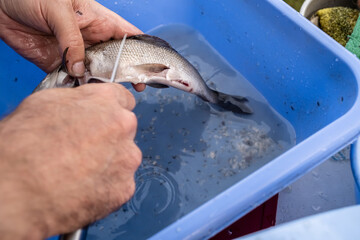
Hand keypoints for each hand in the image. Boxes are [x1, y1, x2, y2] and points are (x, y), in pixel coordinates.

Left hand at [0, 0, 144, 90]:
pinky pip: (71, 78)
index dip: (141, 51)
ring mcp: (74, 52)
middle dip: (124, 72)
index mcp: (98, 20)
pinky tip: (82, 94)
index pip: (127, 36)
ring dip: (99, 83)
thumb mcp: (59, 11)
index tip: (149, 67)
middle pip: (114, 58)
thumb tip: (80, 68)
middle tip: (133, 87)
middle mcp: (90, 38)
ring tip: (106, 93)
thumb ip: (72, 40)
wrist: (0, 4)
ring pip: (95, 71)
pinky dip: (76, 88)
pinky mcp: (57, 62)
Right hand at [0, 84, 141, 239]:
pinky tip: (82, 188)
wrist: (16, 189)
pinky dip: (105, 188)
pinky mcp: (124, 188)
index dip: (108, 111)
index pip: (122, 99)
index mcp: (105, 101)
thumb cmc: (22, 146)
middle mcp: (123, 126)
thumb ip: (77, 102)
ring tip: (79, 173)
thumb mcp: (45, 103)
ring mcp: (126, 159)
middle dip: (108, 138)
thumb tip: (82, 108)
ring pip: (123, 159)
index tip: (103, 119)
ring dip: (108, 164)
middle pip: (124, 130)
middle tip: (83, 150)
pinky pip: (119, 185)